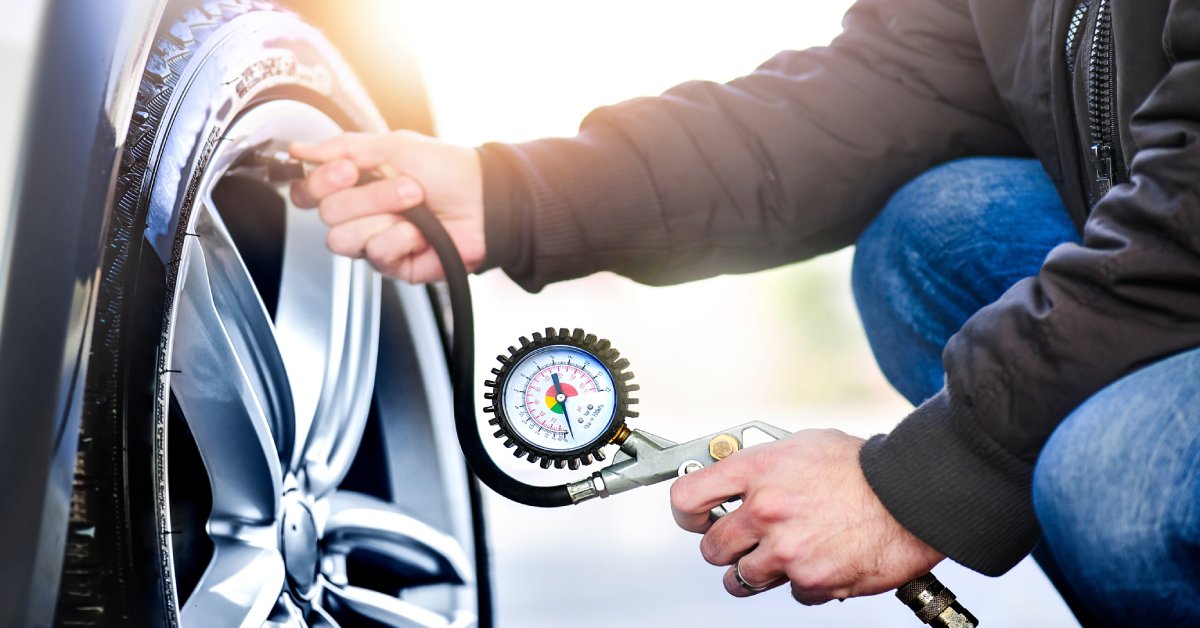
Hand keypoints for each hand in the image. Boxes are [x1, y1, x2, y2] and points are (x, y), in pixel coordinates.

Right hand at [289, 130, 484, 282]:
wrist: (485, 199)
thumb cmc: (447, 171)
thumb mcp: (394, 145)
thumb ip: (343, 148)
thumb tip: (300, 149)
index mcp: (353, 185)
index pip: (308, 192)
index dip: (319, 182)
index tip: (347, 170)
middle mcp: (359, 215)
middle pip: (328, 214)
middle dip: (368, 195)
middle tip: (404, 185)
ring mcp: (374, 241)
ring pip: (344, 238)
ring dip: (384, 214)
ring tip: (415, 207)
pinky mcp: (393, 264)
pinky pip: (376, 254)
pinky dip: (400, 238)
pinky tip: (419, 232)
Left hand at [669, 429, 942, 604]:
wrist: (914, 495)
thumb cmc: (864, 467)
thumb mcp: (803, 445)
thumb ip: (763, 465)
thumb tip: (734, 476)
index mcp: (758, 471)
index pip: (687, 497)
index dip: (687, 513)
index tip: (697, 518)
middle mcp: (766, 510)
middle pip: (711, 548)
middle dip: (727, 548)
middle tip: (748, 541)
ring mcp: (786, 550)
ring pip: (742, 579)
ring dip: (760, 571)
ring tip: (787, 554)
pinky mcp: (811, 581)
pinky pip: (790, 593)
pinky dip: (805, 583)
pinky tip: (825, 558)